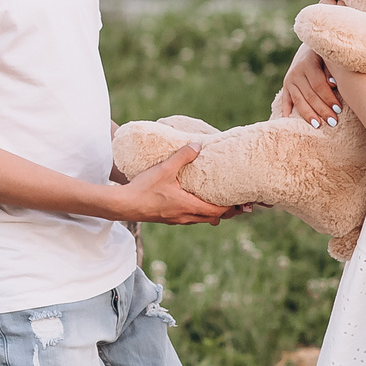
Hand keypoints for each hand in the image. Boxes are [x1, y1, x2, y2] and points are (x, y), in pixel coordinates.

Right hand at [112, 145, 236, 225]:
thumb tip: (198, 145)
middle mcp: (185, 216)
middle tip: (233, 201)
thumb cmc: (144, 189)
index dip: (231, 207)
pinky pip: (189, 218)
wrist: (124, 205)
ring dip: (210, 212)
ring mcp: (176, 219)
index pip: (217, 211)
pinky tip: (193, 201)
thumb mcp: (165, 169)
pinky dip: (197, 212)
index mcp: (188, 206)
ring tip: (216, 201)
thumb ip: (182, 156)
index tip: (241, 202)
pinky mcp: (168, 219)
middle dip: (225, 211)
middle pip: (212, 218)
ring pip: (201, 219)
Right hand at [281, 46, 340, 127]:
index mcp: (308, 63)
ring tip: (318, 125)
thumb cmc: (326, 54)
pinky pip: (285, 100)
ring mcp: (289, 80)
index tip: (338, 109)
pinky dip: (287, 111)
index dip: (328, 98)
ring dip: (308, 114)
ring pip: (298, 100)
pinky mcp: (285, 86)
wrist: (311, 45)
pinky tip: (289, 121)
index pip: (318, 85)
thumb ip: (330, 70)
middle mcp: (296, 72)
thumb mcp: (329, 57)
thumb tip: (332, 84)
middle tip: (333, 122)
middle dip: (322, 110)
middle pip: (309, 95)